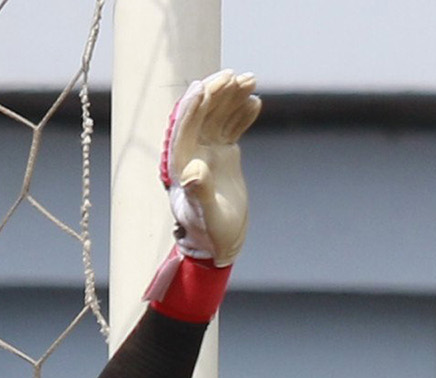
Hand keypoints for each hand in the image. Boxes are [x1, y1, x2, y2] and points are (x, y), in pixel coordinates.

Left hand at [161, 69, 259, 265]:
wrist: (219, 244)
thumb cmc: (209, 234)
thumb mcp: (206, 216)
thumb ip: (200, 193)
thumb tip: (193, 171)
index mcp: (179, 167)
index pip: (182, 130)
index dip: (192, 107)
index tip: (205, 86)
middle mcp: (190, 155)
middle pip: (200, 117)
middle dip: (214, 95)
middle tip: (234, 76)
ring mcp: (206, 153)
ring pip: (216, 117)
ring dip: (231, 98)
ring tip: (250, 81)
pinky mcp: (222, 155)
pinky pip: (230, 128)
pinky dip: (241, 114)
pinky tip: (255, 102)